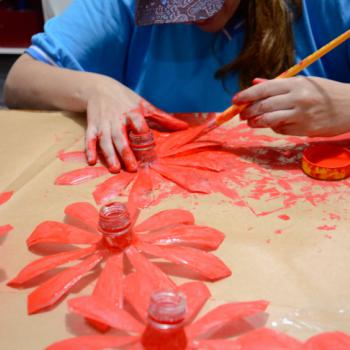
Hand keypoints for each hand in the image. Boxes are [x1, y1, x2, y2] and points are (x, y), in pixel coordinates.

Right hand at [85, 78, 187, 172]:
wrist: (99, 87)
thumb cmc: (126, 98)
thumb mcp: (144, 104)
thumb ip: (163, 118)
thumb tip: (184, 127)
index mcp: (132, 112)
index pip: (139, 125)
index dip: (143, 135)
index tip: (149, 149)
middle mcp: (117, 119)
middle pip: (121, 137)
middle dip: (126, 153)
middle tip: (132, 168)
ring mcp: (103, 123)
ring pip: (105, 141)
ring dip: (109, 155)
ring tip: (115, 169)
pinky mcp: (92, 126)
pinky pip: (89, 139)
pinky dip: (89, 150)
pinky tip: (91, 161)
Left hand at [234, 77, 349, 136]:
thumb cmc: (324, 92)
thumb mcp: (303, 83)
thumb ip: (278, 84)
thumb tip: (255, 82)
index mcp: (296, 84)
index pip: (264, 89)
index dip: (246, 95)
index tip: (234, 100)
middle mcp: (297, 98)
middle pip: (263, 105)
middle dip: (248, 111)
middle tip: (241, 115)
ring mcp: (301, 115)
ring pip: (269, 120)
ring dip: (256, 122)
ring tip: (251, 122)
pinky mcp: (304, 129)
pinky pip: (281, 130)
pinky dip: (274, 128)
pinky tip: (275, 125)